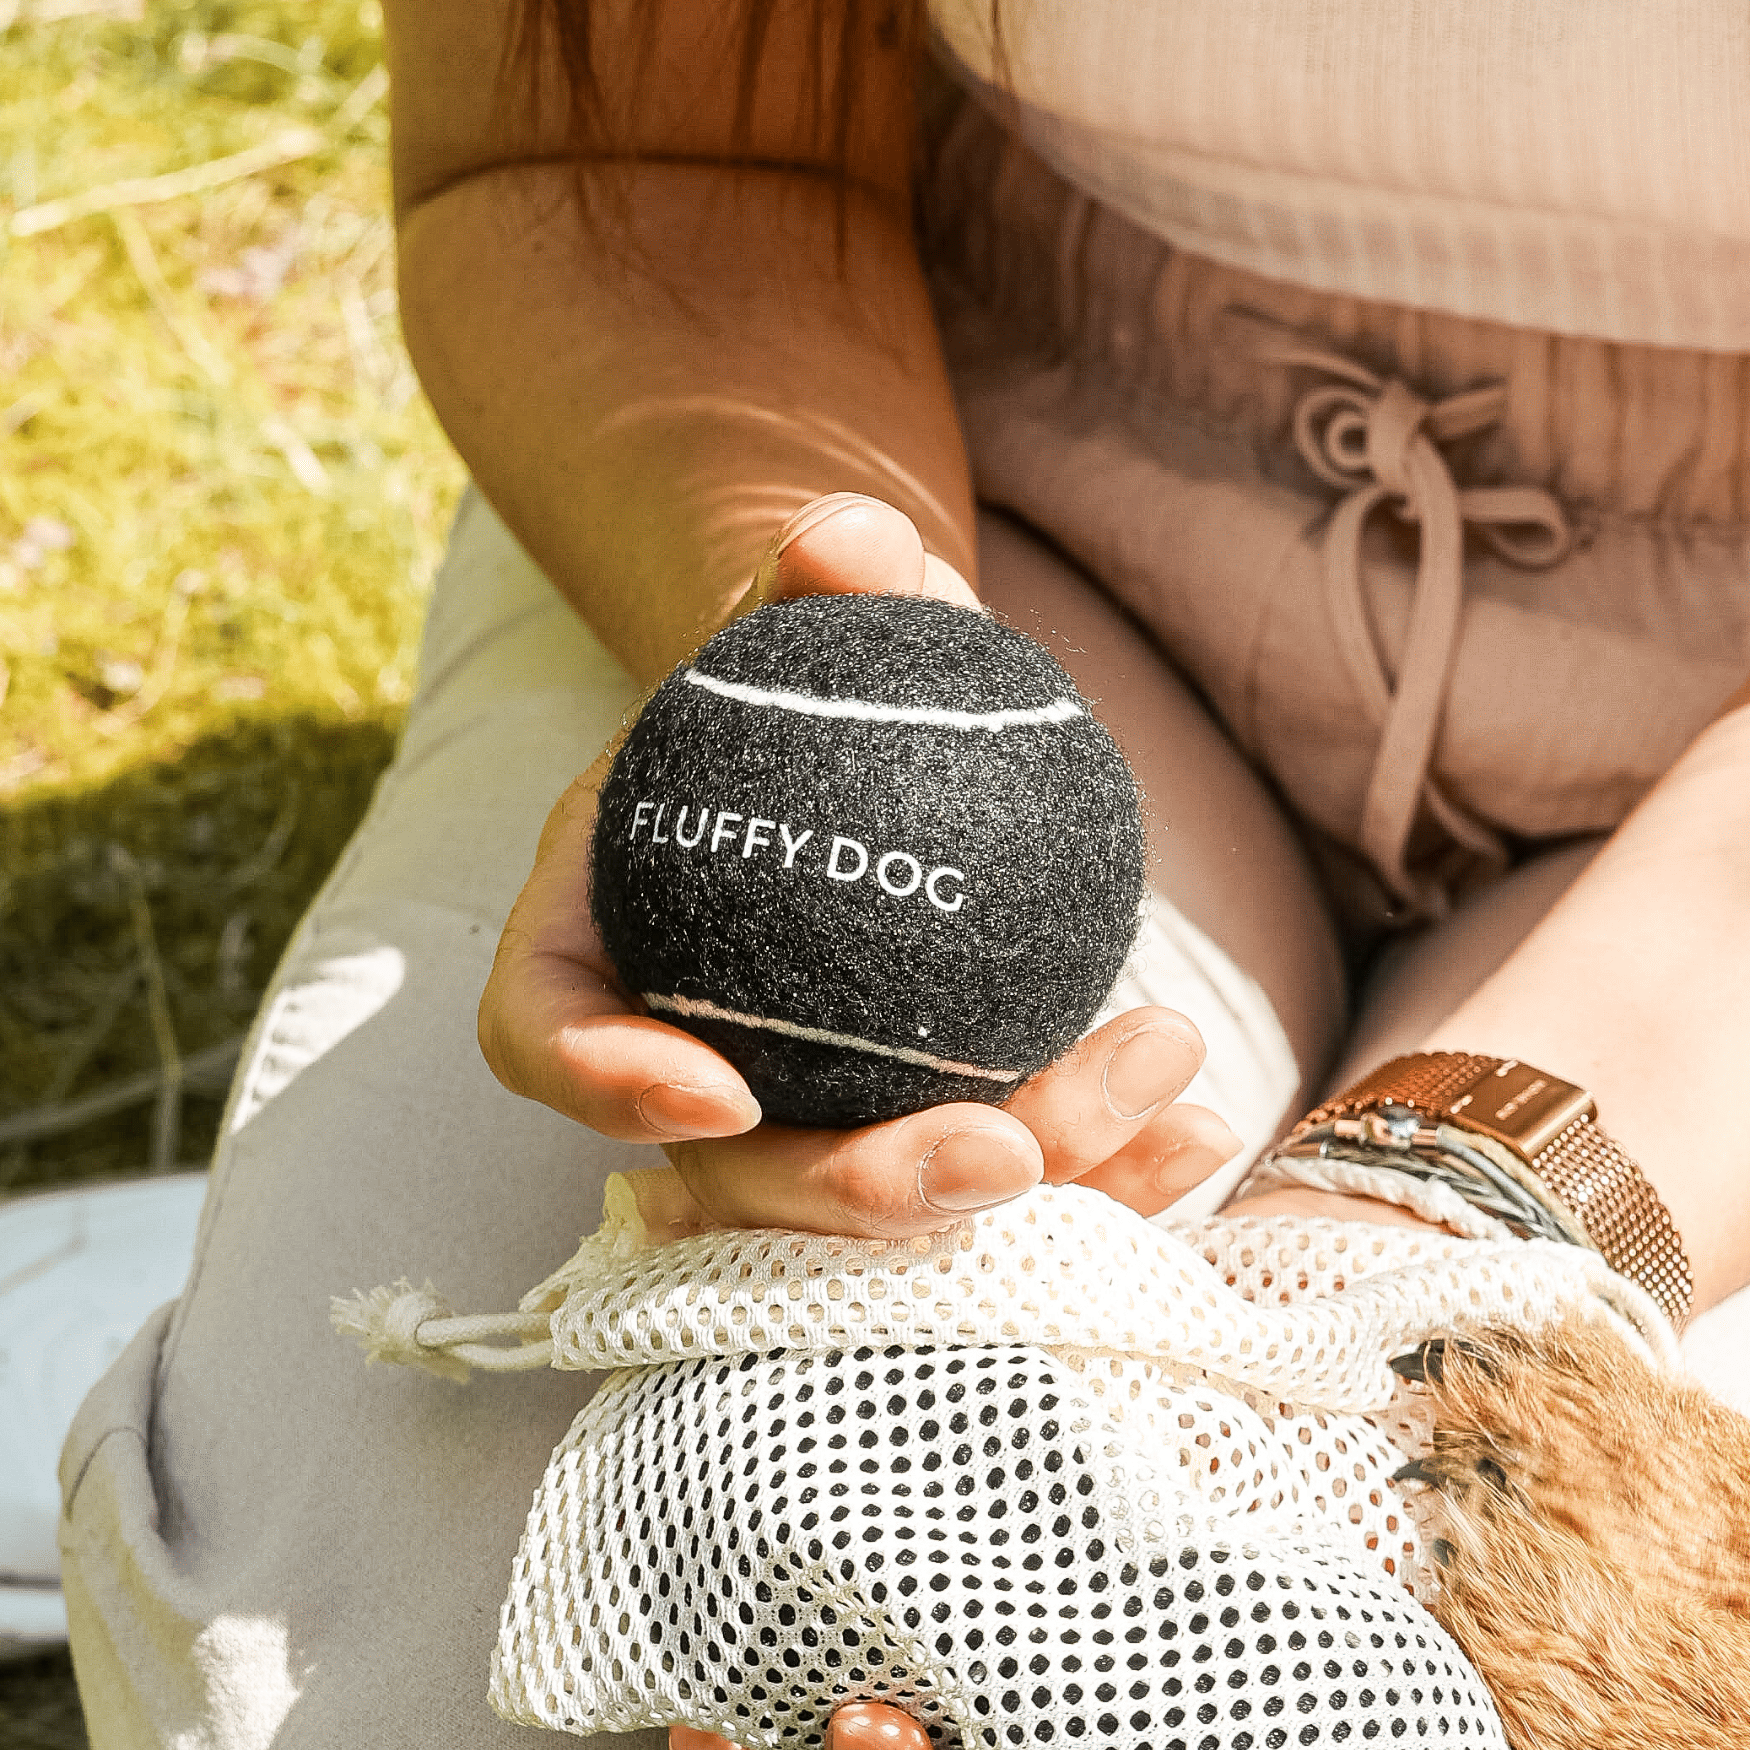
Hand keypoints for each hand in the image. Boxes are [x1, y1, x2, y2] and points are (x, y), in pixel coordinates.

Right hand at [476, 494, 1238, 1236]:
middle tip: (997, 1153)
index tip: (717, 1088)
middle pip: (738, 1178)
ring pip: (891, 1213)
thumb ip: (822, 578)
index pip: (547, 1031)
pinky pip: (1008, 1189)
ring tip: (1151, 1087)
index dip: (605, 1085)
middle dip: (865, 1195)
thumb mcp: (813, 614)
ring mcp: (811, 1127)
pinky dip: (1108, 1174)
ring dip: (1030, 1176)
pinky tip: (1203, 1126)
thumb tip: (848, 536)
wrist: (887, 743)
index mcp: (599, 944)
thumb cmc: (819, 678)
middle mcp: (690, 1065)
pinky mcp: (926, 1145)